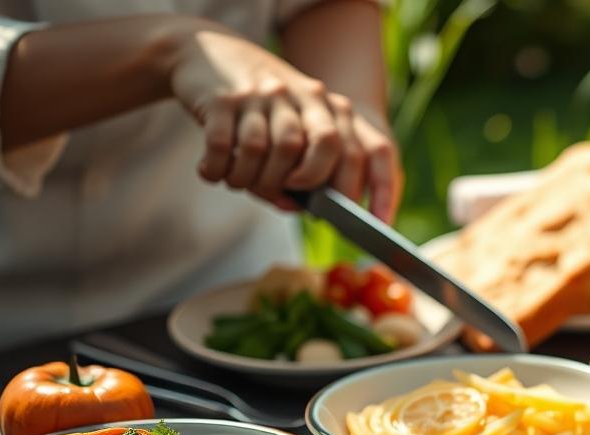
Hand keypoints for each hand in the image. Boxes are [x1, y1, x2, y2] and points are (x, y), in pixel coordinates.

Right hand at [167, 24, 400, 221]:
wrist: (207, 54)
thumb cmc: (258, 109)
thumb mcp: (291, 129)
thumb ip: (300, 171)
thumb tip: (295, 207)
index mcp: (332, 108)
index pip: (371, 150)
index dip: (382, 190)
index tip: (377, 225)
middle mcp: (305, 95)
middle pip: (325, 146)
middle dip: (309, 182)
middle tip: (284, 192)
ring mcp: (265, 93)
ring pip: (273, 149)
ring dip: (252, 180)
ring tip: (237, 182)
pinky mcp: (223, 96)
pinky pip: (225, 146)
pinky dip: (218, 169)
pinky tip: (213, 172)